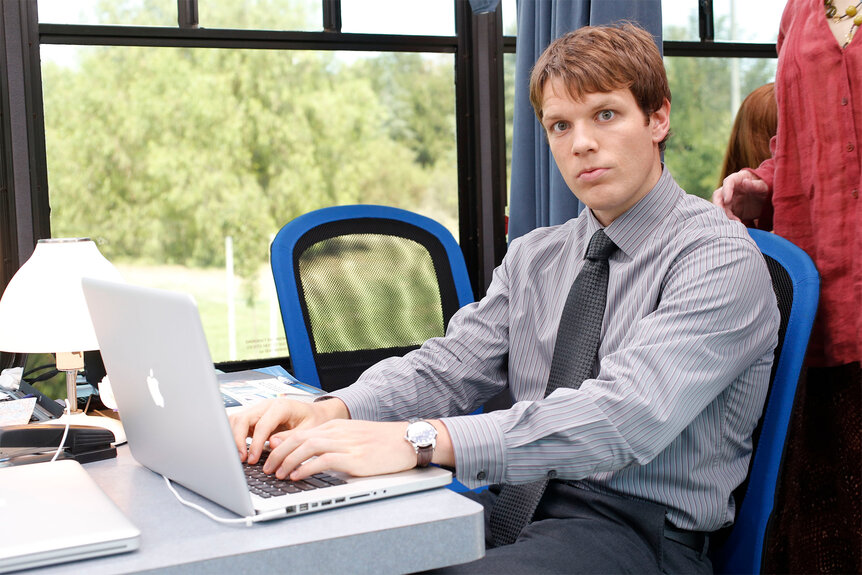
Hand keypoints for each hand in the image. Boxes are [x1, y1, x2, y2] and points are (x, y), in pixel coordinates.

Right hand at [228, 397, 347, 464]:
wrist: (315, 414)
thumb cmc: (313, 420)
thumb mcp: (308, 430)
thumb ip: (290, 437)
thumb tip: (271, 445)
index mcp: (281, 406)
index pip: (261, 425)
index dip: (254, 444)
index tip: (252, 459)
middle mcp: (266, 405)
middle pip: (242, 419)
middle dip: (237, 440)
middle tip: (241, 459)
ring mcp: (259, 410)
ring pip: (236, 420)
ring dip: (233, 438)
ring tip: (239, 457)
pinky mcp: (255, 418)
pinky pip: (238, 425)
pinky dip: (235, 436)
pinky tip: (240, 451)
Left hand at [264, 419, 418, 480]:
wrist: (408, 440)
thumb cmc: (383, 442)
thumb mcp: (353, 437)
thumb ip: (331, 441)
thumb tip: (308, 452)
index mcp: (335, 426)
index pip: (300, 432)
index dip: (281, 445)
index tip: (269, 457)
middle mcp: (337, 432)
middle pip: (298, 438)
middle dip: (278, 454)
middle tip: (267, 468)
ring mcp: (345, 444)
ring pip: (306, 447)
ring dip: (287, 461)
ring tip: (277, 474)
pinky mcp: (354, 458)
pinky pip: (323, 460)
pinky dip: (306, 468)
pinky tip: (297, 476)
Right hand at [712, 170, 769, 223]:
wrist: (767, 198)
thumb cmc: (766, 188)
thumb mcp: (764, 186)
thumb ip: (756, 185)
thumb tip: (745, 182)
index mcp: (738, 179)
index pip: (728, 182)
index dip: (726, 190)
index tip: (727, 200)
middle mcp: (731, 189)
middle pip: (719, 195)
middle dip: (718, 204)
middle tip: (722, 214)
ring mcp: (730, 199)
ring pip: (721, 206)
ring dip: (726, 214)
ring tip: (737, 221)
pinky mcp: (731, 209)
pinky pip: (727, 215)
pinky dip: (730, 219)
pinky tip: (739, 223)